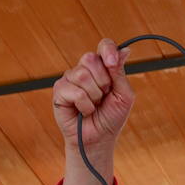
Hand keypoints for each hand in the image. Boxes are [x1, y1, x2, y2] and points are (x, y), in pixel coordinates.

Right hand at [51, 39, 135, 155]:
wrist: (99, 138)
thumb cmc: (111, 117)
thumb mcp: (123, 96)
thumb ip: (120, 73)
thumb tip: (124, 50)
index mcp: (102, 68)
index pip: (104, 46)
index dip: (108, 50)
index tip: (112, 62)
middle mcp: (85, 70)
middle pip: (90, 58)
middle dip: (103, 81)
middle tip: (104, 96)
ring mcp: (70, 78)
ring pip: (82, 75)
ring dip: (94, 96)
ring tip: (94, 106)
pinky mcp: (60, 90)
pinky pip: (75, 91)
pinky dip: (84, 105)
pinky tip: (83, 111)